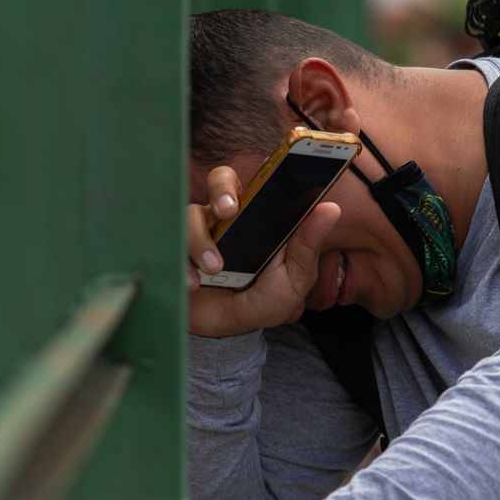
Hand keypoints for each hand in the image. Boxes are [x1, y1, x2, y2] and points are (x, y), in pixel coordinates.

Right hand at [187, 164, 339, 336]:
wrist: (228, 331)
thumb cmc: (263, 298)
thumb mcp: (293, 279)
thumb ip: (307, 247)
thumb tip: (330, 209)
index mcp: (260, 217)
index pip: (259, 181)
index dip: (264, 169)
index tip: (270, 169)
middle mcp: (227, 218)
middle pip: (219, 181)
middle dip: (221, 190)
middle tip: (228, 211)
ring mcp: (199, 232)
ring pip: (190, 215)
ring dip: (201, 242)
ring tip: (215, 270)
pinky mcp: (176, 250)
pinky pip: (168, 243)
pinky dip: (181, 264)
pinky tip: (192, 284)